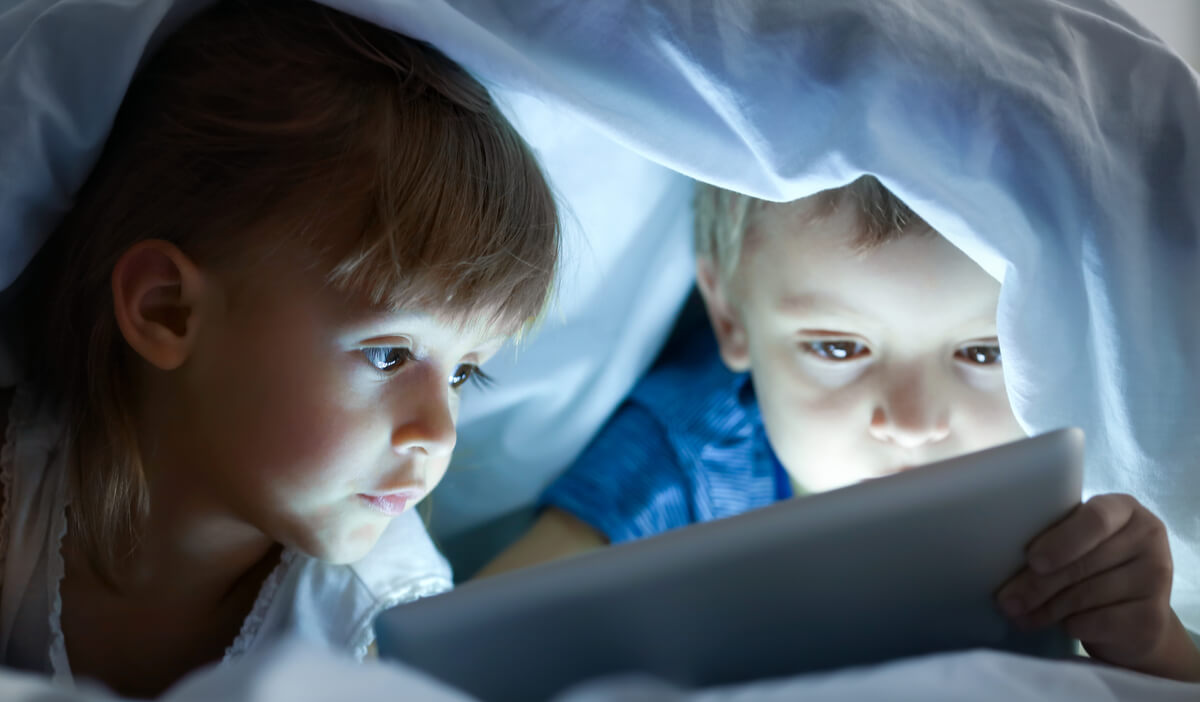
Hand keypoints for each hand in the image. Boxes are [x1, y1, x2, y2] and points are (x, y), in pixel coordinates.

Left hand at [996, 493, 1199, 680]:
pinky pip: (1098, 621)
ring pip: (1086, 595)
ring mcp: (1157, 579)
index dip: (1062, 540)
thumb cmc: (1093, 568)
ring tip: (1020, 615)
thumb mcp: (1076, 544)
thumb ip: (1053, 540)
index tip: (1032, 560)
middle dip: (1036, 585)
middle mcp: (1148, 538)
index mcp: (1124, 510)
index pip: (1095, 518)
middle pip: (1083, 563)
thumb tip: (999, 563)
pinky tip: (1058, 626)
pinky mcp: (1152, 618)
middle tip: (1006, 601)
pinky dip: (1071, 625)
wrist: (1133, 618)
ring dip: (1046, 609)